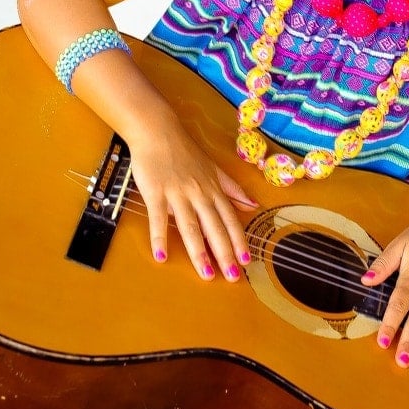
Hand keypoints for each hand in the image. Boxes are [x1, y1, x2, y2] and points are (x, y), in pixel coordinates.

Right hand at [127, 118, 256, 282]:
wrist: (158, 131)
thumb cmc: (184, 151)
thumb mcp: (213, 167)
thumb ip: (231, 188)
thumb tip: (253, 204)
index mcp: (213, 189)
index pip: (229, 219)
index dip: (239, 240)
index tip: (247, 261)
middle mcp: (199, 193)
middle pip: (214, 227)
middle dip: (225, 253)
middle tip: (233, 277)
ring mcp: (177, 193)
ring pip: (190, 226)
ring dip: (199, 251)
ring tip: (207, 274)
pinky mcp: (156, 192)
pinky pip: (158, 218)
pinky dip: (159, 237)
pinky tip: (162, 256)